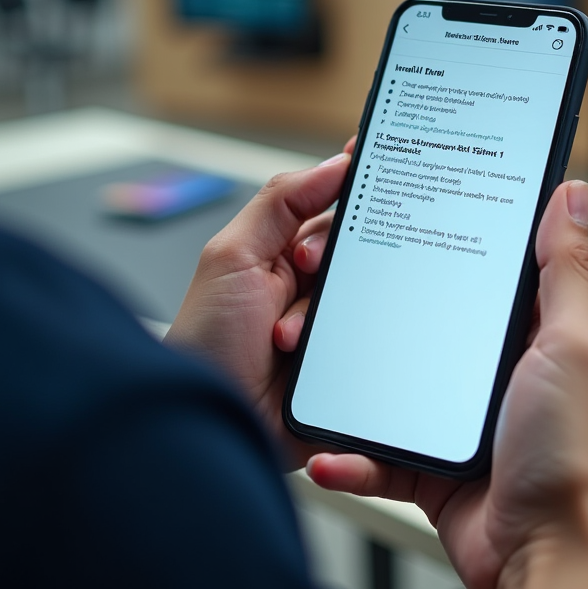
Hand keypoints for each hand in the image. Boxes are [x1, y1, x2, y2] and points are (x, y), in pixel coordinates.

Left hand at [164, 140, 353, 469]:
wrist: (216, 424)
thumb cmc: (206, 344)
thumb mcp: (232, 257)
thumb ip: (280, 202)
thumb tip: (333, 164)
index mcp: (281, 254)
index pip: (331, 209)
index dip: (354, 192)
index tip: (377, 173)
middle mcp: (311, 286)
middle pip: (359, 250)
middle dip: (331, 260)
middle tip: (302, 271)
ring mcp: (333, 325)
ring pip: (372, 295)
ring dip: (331, 312)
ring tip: (286, 335)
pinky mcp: (351, 363)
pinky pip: (381, 340)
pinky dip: (354, 346)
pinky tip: (312, 361)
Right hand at [300, 181, 587, 588]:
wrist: (539, 556)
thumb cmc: (569, 459)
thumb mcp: (573, 347)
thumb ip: (566, 272)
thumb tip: (570, 197)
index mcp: (538, 334)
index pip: (494, 268)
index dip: (459, 237)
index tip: (416, 212)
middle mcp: (498, 369)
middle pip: (432, 318)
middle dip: (387, 306)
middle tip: (341, 283)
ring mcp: (461, 414)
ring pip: (395, 379)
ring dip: (356, 379)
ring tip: (317, 359)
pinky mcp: (432, 458)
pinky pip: (380, 447)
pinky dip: (354, 452)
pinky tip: (334, 449)